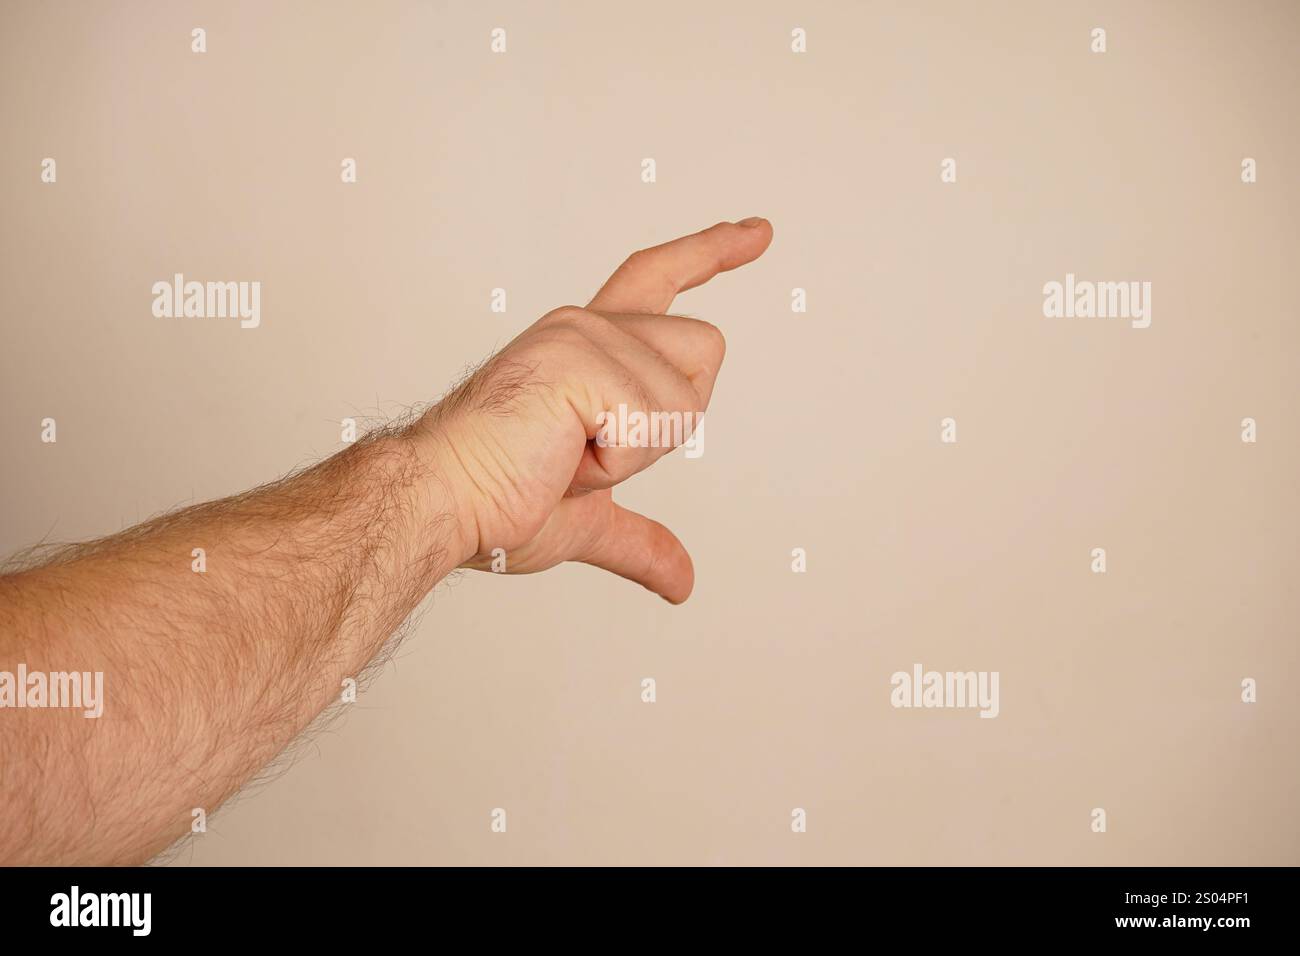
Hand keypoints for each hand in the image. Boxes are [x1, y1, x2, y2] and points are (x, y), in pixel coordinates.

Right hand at [421, 218, 772, 602]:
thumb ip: (639, 540)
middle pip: (706, 350)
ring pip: (686, 398)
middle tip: (588, 451)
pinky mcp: (581, 361)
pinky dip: (617, 462)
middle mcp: (586, 325)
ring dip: (636, 451)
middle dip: (670, 420)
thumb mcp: (589, 522)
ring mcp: (583, 336)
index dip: (710, 252)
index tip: (758, 232)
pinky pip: (653, 422)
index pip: (657, 278)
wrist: (441, 506)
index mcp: (585, 347)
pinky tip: (561, 455)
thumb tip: (683, 582)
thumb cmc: (492, 504)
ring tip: (564, 455)